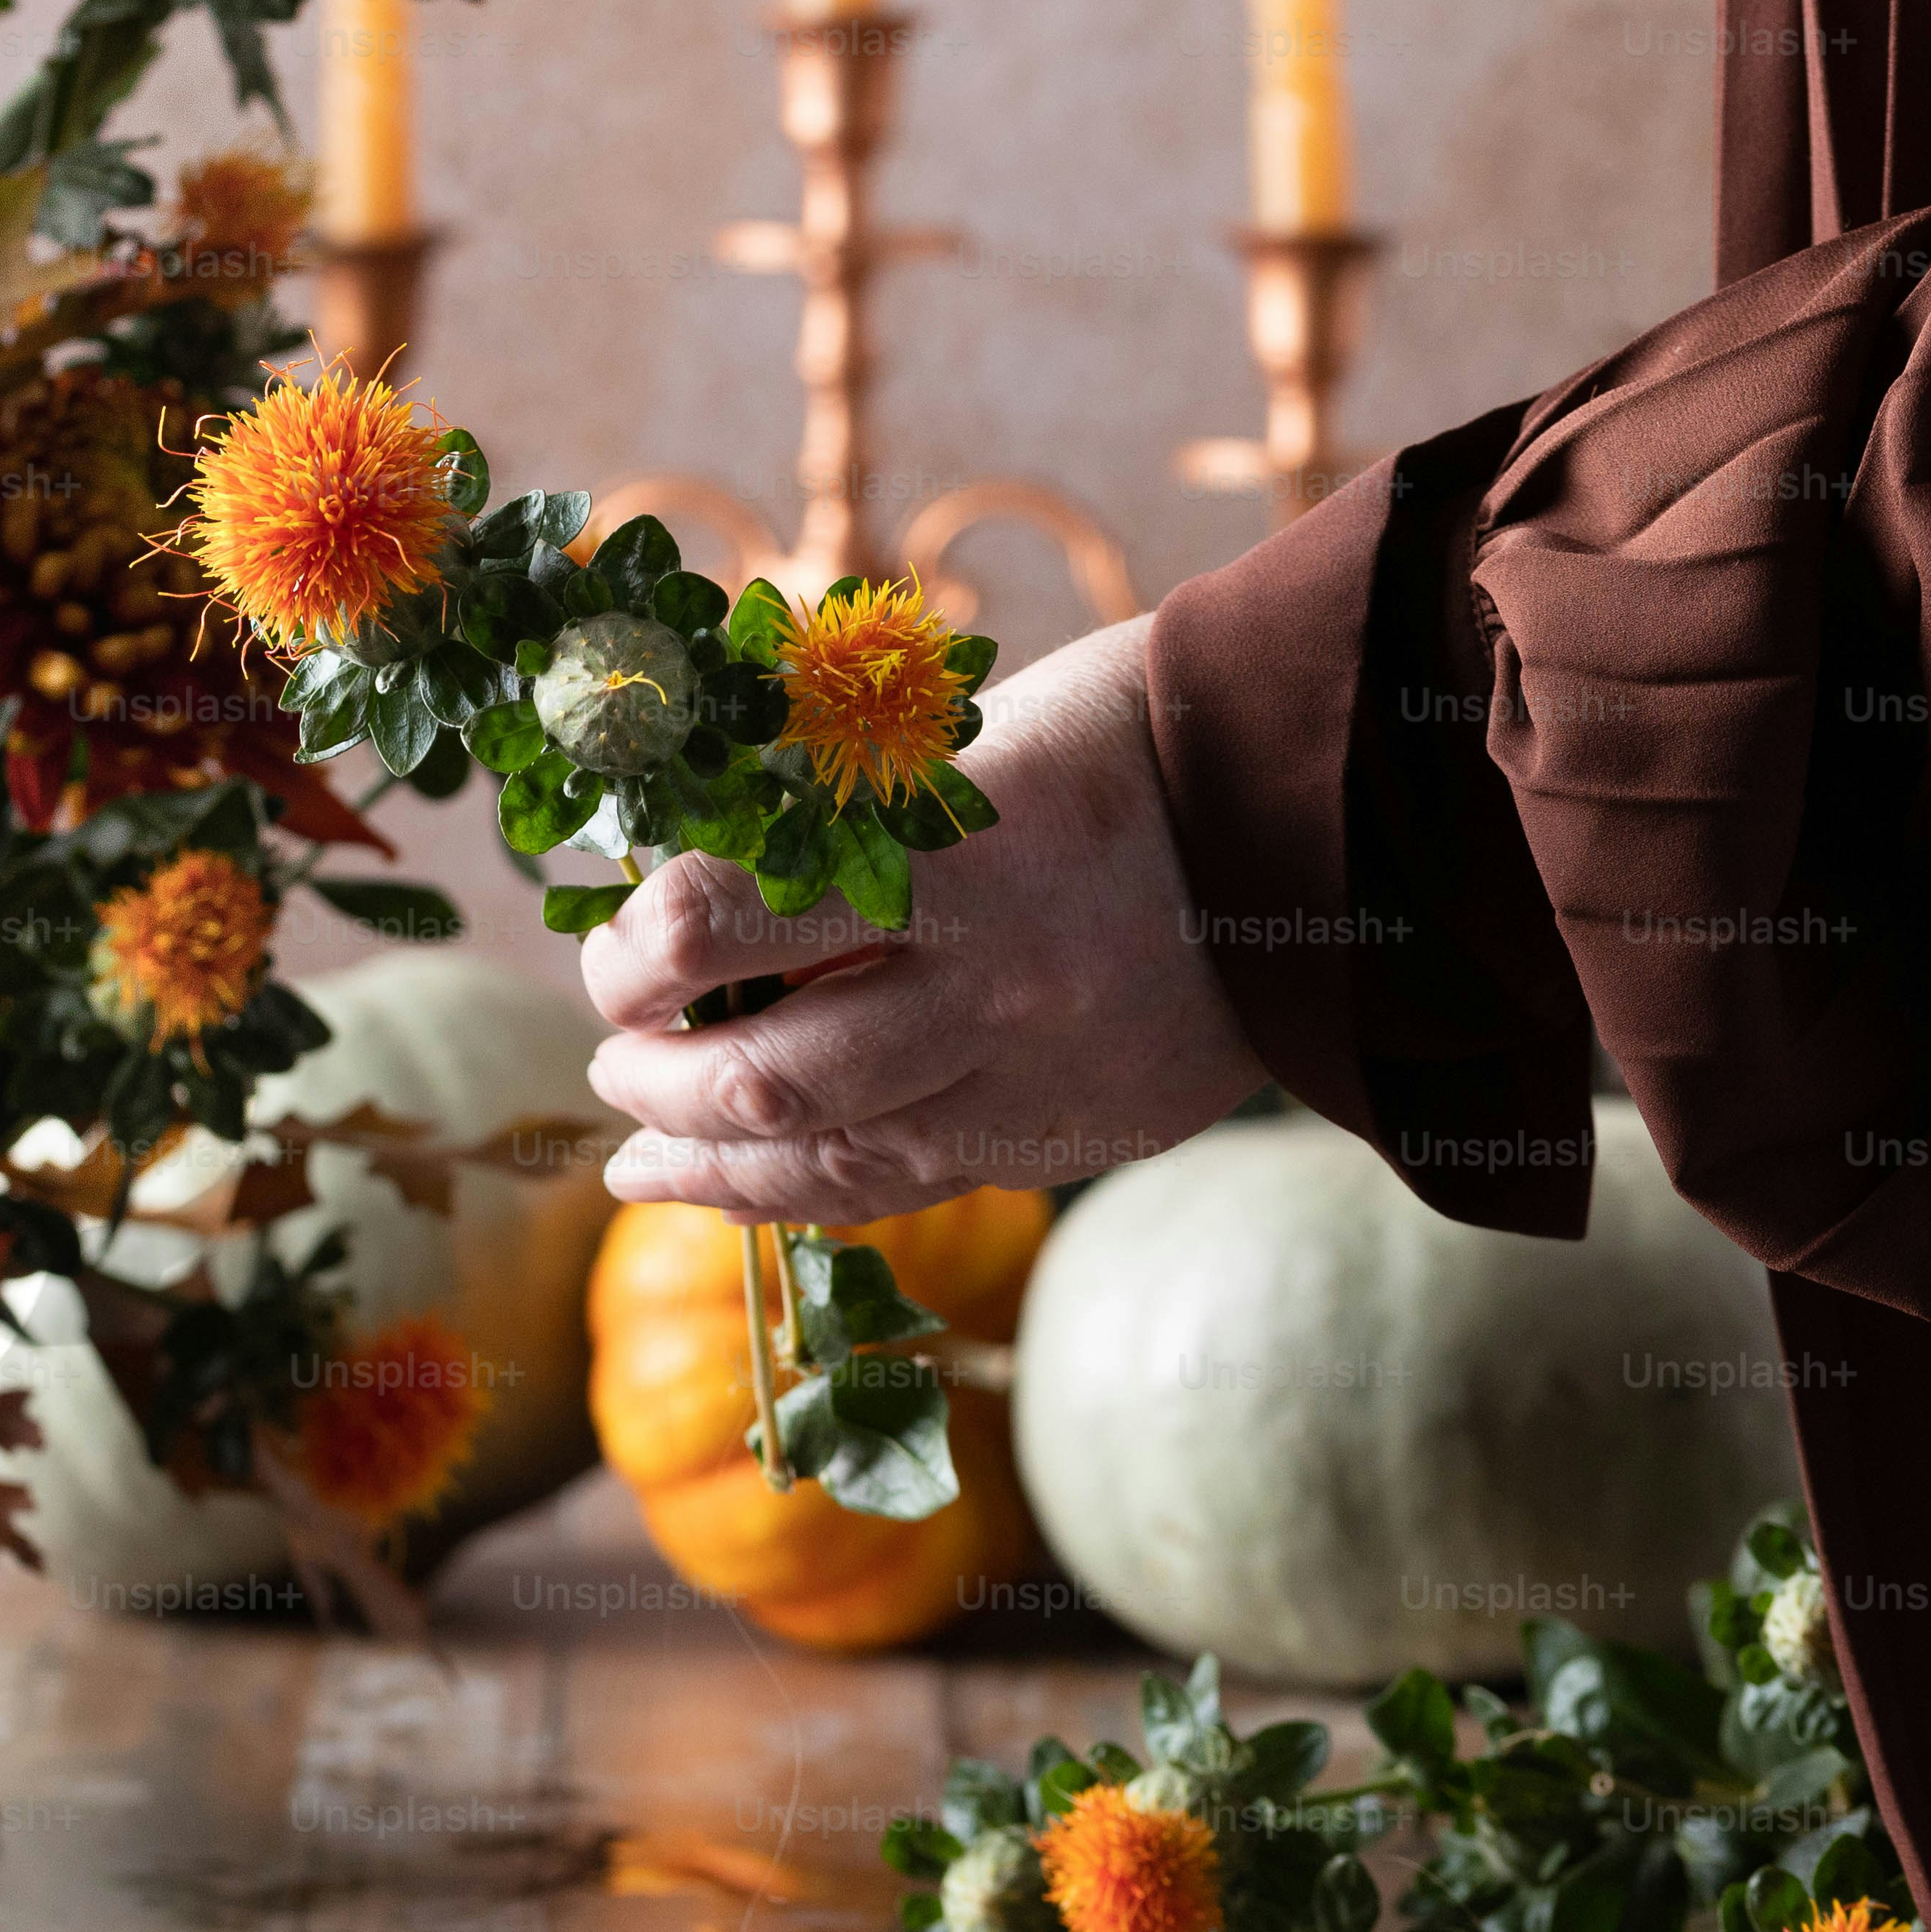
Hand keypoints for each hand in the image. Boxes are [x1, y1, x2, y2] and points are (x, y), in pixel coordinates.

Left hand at [582, 615, 1265, 1220]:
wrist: (1318, 825)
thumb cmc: (1123, 737)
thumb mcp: (970, 733)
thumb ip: (842, 802)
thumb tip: (689, 852)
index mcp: (947, 856)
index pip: (728, 922)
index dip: (639, 947)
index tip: (616, 938)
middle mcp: (983, 984)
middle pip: (763, 1077)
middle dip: (651, 1073)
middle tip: (613, 1046)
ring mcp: (1026, 1077)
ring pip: (821, 1163)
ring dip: (700, 1157)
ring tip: (640, 1143)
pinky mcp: (1058, 1136)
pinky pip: (896, 1192)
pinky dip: (790, 1198)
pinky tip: (720, 1188)